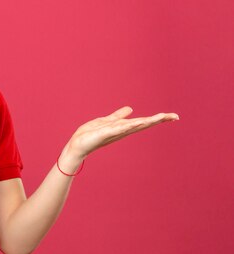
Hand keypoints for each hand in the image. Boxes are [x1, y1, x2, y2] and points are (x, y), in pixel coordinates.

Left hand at [65, 106, 179, 160]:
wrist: (77, 145)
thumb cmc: (90, 134)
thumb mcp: (106, 121)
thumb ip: (118, 116)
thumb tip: (131, 109)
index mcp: (123, 128)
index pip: (143, 122)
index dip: (157, 118)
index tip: (173, 116)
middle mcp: (122, 131)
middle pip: (143, 124)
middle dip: (158, 120)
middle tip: (175, 116)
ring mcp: (115, 133)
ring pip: (134, 125)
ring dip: (147, 121)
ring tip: (161, 117)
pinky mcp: (105, 133)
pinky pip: (119, 128)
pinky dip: (128, 125)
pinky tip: (137, 122)